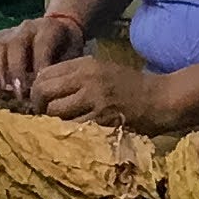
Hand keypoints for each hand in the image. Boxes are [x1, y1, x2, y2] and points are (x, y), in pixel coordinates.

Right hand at [0, 14, 87, 99]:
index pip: (41, 45)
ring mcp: (9, 34)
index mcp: (48, 29)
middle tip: (19, 94)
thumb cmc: (68, 48)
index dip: (40, 65)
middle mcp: (26, 29)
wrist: (62, 28)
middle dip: (16, 72)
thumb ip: (62, 70)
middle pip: (15, 47)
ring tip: (0, 91)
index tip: (40, 88)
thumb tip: (52, 94)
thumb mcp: (73, 56)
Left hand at [29, 55, 183, 132]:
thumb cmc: (131, 87)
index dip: (36, 90)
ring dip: (53, 122)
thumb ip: (74, 77)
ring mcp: (95, 98)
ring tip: (60, 126)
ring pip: (54, 111)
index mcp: (85, 64)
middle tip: (44, 117)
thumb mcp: (102, 71)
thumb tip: (43, 90)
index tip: (41, 102)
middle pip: (43, 91)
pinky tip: (74, 134)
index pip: (44, 74)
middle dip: (39, 106)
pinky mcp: (102, 118)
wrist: (162, 99)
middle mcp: (87, 77)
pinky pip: (72, 127)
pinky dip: (68, 132)